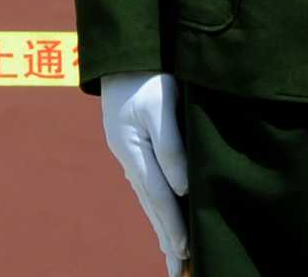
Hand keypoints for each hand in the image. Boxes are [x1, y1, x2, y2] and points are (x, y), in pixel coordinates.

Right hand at [99, 70, 191, 274]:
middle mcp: (127, 156)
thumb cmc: (145, 76)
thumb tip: (181, 189)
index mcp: (132, 150)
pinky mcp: (130, 143)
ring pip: (147, 196)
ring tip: (171, 251)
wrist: (122, 52)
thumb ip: (171, 148)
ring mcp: (127, 150)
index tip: (186, 252)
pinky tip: (160, 212)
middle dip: (165, 237)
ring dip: (160, 224)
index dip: (173, 226)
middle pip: (150, 204)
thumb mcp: (160, 106)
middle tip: (177, 268)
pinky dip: (155, 204)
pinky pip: (146, 182)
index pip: (158, 197)